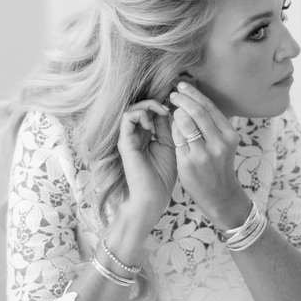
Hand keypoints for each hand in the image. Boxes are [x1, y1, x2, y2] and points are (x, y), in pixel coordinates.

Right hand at [117, 99, 176, 224]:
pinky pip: (127, 118)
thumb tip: (170, 108)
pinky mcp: (125, 143)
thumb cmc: (163, 176)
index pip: (149, 111)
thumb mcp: (170, 146)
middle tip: (168, 107)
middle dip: (155, 102)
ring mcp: (128, 138)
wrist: (153, 198)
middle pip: (139, 107)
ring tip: (161, 113)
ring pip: (132, 109)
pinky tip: (152, 125)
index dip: (161, 103)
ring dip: (148, 106)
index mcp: (146, 135)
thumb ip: (167, 128)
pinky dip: (140, 115)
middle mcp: (135, 135)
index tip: (175, 104)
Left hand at [169, 82, 250, 226]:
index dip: (194, 94)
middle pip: (197, 111)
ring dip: (175, 112)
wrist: (219, 195)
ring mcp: (203, 154)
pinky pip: (176, 138)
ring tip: (170, 108)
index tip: (182, 86)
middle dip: (182, 99)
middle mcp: (218, 143)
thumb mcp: (222, 143)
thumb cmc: (218, 165)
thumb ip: (212, 124)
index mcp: (229, 135)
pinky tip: (168, 124)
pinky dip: (171, 128)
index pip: (209, 107)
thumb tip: (195, 99)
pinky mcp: (188, 163)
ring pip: (184, 123)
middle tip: (172, 94)